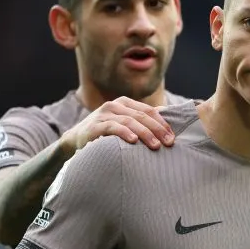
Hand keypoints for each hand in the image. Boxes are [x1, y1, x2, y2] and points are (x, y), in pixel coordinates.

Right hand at [60, 96, 174, 151]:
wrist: (76, 140)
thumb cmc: (105, 135)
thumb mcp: (122, 125)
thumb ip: (139, 124)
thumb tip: (165, 130)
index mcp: (124, 103)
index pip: (148, 111)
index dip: (162, 123)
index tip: (173, 137)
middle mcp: (114, 105)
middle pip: (141, 116)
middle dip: (158, 129)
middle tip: (169, 143)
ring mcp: (104, 114)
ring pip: (129, 121)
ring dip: (145, 133)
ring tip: (156, 145)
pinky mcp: (95, 126)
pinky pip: (112, 128)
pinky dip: (124, 133)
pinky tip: (133, 141)